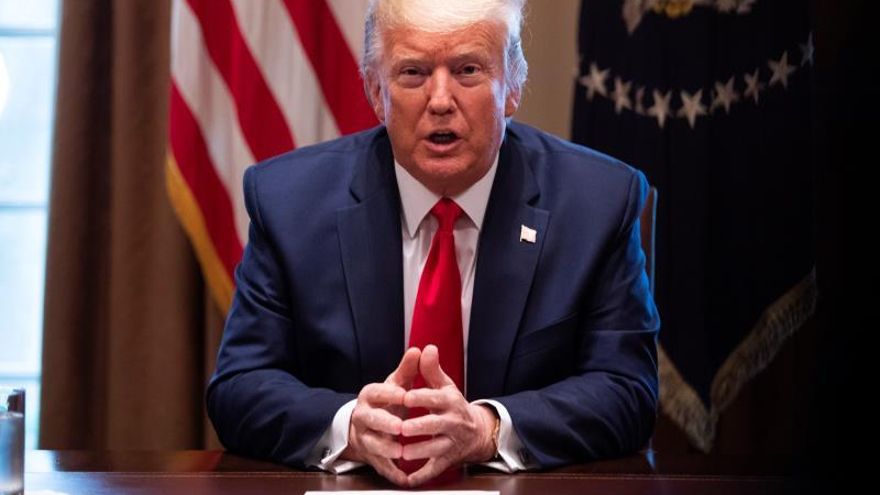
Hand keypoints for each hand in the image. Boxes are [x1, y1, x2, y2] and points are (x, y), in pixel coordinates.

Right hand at [343, 347, 420, 485]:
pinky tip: (404, 477)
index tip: (404, 394)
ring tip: (400, 452)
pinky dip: (392, 473)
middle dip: (385, 424)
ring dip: (386, 450)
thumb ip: (408, 369)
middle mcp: (364, 416)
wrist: (367, 426)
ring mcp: (365, 437)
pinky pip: (380, 466)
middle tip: (400, 426)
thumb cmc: (386, 402)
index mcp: (370, 396)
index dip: (389, 393)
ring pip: (372, 444)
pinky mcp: (371, 456)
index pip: (377, 392)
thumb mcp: (395, 384)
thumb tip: (419, 349)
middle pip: (371, 420)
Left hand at [400, 345, 497, 486]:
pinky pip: (435, 469)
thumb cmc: (452, 406)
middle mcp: (452, 422)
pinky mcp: (447, 460)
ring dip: (419, 452)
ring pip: (435, 449)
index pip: (436, 398)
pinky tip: (408, 479)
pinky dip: (422, 476)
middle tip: (402, 428)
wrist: (476, 432)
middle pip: (436, 425)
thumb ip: (432, 370)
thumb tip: (426, 348)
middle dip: (419, 427)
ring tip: (402, 453)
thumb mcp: (445, 386)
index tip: (406, 396)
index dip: (422, 397)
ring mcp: (450, 443)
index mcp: (450, 402)